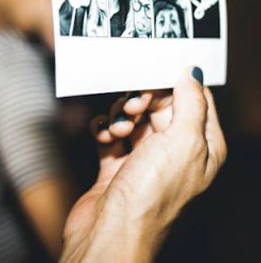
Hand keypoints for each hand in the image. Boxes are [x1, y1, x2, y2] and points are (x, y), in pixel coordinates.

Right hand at [60, 67, 226, 262]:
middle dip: (142, 101)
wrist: (110, 233)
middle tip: (132, 107)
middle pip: (159, 105)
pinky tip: (103, 137)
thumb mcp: (183, 142)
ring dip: (120, 117)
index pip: (194, 99)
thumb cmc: (151, 196)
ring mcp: (144, 158)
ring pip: (132, 117)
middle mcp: (175, 151)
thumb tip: (192, 72)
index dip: (173, 85)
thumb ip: (191, 102)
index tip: (153, 77)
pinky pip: (110, 133)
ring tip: (117, 132)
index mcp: (202, 147)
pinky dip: (104, 130)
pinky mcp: (117, 164)